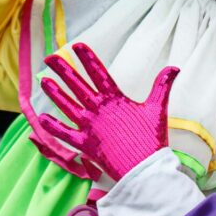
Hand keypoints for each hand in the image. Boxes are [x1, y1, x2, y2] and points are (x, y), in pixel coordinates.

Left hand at [37, 42, 179, 179]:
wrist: (145, 169)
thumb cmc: (152, 139)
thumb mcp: (158, 109)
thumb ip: (162, 86)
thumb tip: (174, 67)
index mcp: (116, 100)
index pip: (99, 74)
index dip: (88, 59)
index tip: (77, 46)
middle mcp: (99, 110)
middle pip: (77, 85)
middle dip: (64, 70)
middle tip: (51, 58)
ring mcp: (90, 127)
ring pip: (67, 105)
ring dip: (55, 93)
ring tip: (44, 80)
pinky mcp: (85, 144)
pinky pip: (64, 134)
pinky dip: (53, 127)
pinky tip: (41, 118)